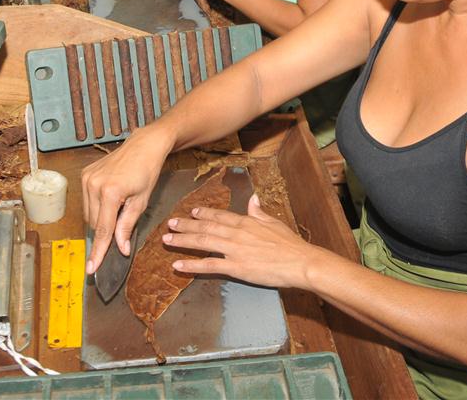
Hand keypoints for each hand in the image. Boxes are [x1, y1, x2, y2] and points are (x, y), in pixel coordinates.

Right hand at [81, 126, 172, 274]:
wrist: (143, 145)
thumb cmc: (147, 171)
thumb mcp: (141, 202)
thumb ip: (127, 226)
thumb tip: (120, 249)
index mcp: (110, 193)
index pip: (102, 230)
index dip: (98, 251)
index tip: (91, 268)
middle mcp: (94, 185)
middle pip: (95, 224)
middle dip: (106, 231)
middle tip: (121, 223)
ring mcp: (87, 179)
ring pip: (89, 214)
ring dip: (101, 218)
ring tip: (118, 205)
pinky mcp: (84, 175)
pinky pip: (87, 202)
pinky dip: (97, 207)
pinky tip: (110, 198)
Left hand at [162, 194, 321, 288]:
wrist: (300, 262)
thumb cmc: (290, 245)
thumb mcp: (274, 223)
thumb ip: (259, 212)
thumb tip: (253, 199)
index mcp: (246, 222)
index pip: (220, 216)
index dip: (204, 214)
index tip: (192, 212)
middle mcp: (236, 233)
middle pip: (206, 228)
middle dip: (186, 225)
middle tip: (170, 224)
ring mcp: (234, 250)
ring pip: (202, 243)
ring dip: (183, 241)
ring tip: (167, 239)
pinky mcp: (235, 268)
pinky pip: (208, 265)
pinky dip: (191, 265)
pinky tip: (178, 265)